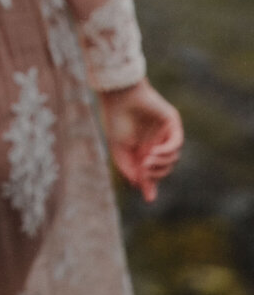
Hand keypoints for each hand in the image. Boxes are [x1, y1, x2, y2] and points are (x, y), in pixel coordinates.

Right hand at [99, 78, 183, 201]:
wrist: (120, 96)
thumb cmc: (116, 119)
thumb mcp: (119, 150)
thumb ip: (129, 168)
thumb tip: (140, 186)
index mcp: (142, 149)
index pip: (152, 172)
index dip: (150, 185)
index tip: (149, 198)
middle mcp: (155, 143)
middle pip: (163, 168)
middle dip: (154, 174)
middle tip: (143, 169)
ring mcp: (165, 133)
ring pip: (172, 159)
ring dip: (161, 164)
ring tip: (147, 160)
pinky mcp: (172, 123)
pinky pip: (177, 144)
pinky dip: (167, 152)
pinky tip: (155, 152)